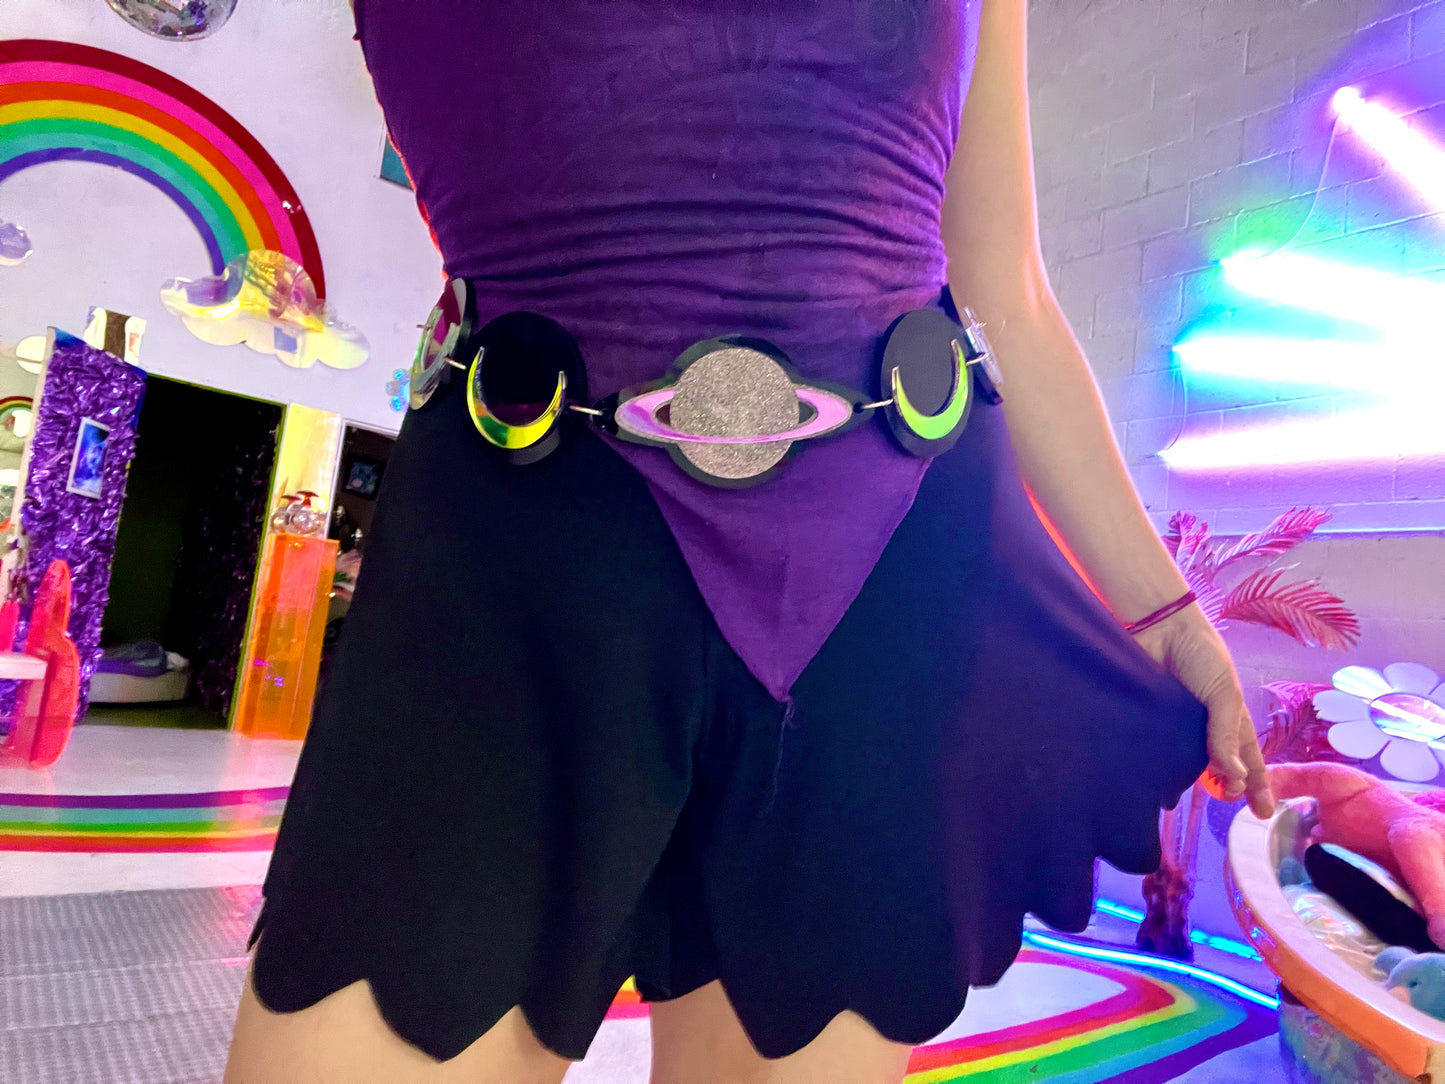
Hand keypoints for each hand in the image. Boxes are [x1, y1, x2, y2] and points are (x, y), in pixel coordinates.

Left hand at [1131, 607, 1275, 819]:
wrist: (1158, 628)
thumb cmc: (1201, 655)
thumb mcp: (1224, 695)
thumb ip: (1227, 735)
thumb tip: (1234, 777)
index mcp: (1231, 718)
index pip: (1249, 759)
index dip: (1258, 785)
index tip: (1264, 813)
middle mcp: (1206, 727)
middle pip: (1220, 767)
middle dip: (1227, 787)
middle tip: (1226, 800)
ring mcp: (1178, 726)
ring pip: (1189, 763)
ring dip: (1193, 781)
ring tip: (1194, 795)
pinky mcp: (1151, 722)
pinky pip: (1160, 750)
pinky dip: (1163, 766)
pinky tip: (1159, 781)